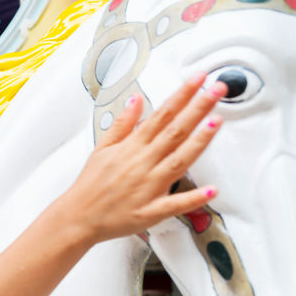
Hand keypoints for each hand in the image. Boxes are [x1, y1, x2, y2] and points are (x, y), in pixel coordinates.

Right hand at [61, 74, 225, 243]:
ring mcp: (148, 187)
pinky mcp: (150, 211)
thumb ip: (123, 123)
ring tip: (216, 122)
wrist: (78, 217)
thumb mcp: (102, 147)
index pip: (162, 114)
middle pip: (175, 131)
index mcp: (132, 147)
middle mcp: (142, 163)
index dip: (182, 95)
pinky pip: (175, 204)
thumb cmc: (91, 185)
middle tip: (217, 90)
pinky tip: (211, 189)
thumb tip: (136, 100)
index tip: (198, 79)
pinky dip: (193, 198)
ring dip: (199, 142)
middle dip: (198, 108)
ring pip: (179, 160)